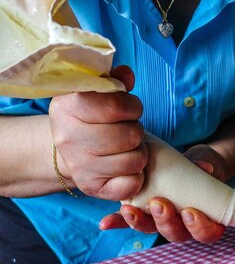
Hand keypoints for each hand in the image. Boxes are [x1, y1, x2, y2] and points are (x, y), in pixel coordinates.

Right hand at [48, 66, 147, 200]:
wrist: (68, 150)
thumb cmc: (90, 118)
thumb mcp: (96, 93)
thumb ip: (113, 80)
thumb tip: (127, 76)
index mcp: (67, 107)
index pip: (116, 106)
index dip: (132, 106)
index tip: (130, 109)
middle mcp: (68, 138)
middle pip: (130, 135)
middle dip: (136, 131)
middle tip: (127, 130)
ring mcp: (79, 166)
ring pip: (135, 160)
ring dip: (138, 152)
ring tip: (125, 148)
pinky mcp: (92, 187)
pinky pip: (131, 185)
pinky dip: (135, 176)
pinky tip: (124, 167)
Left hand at [99, 144, 226, 243]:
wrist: (188, 159)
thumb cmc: (203, 166)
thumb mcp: (207, 165)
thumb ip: (206, 167)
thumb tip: (206, 168)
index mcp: (204, 219)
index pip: (206, 234)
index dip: (199, 228)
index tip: (190, 212)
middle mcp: (181, 225)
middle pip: (175, 234)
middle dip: (165, 222)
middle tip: (159, 205)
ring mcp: (159, 220)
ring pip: (150, 229)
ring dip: (139, 222)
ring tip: (129, 210)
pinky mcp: (140, 211)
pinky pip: (127, 221)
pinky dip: (116, 223)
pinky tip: (105, 223)